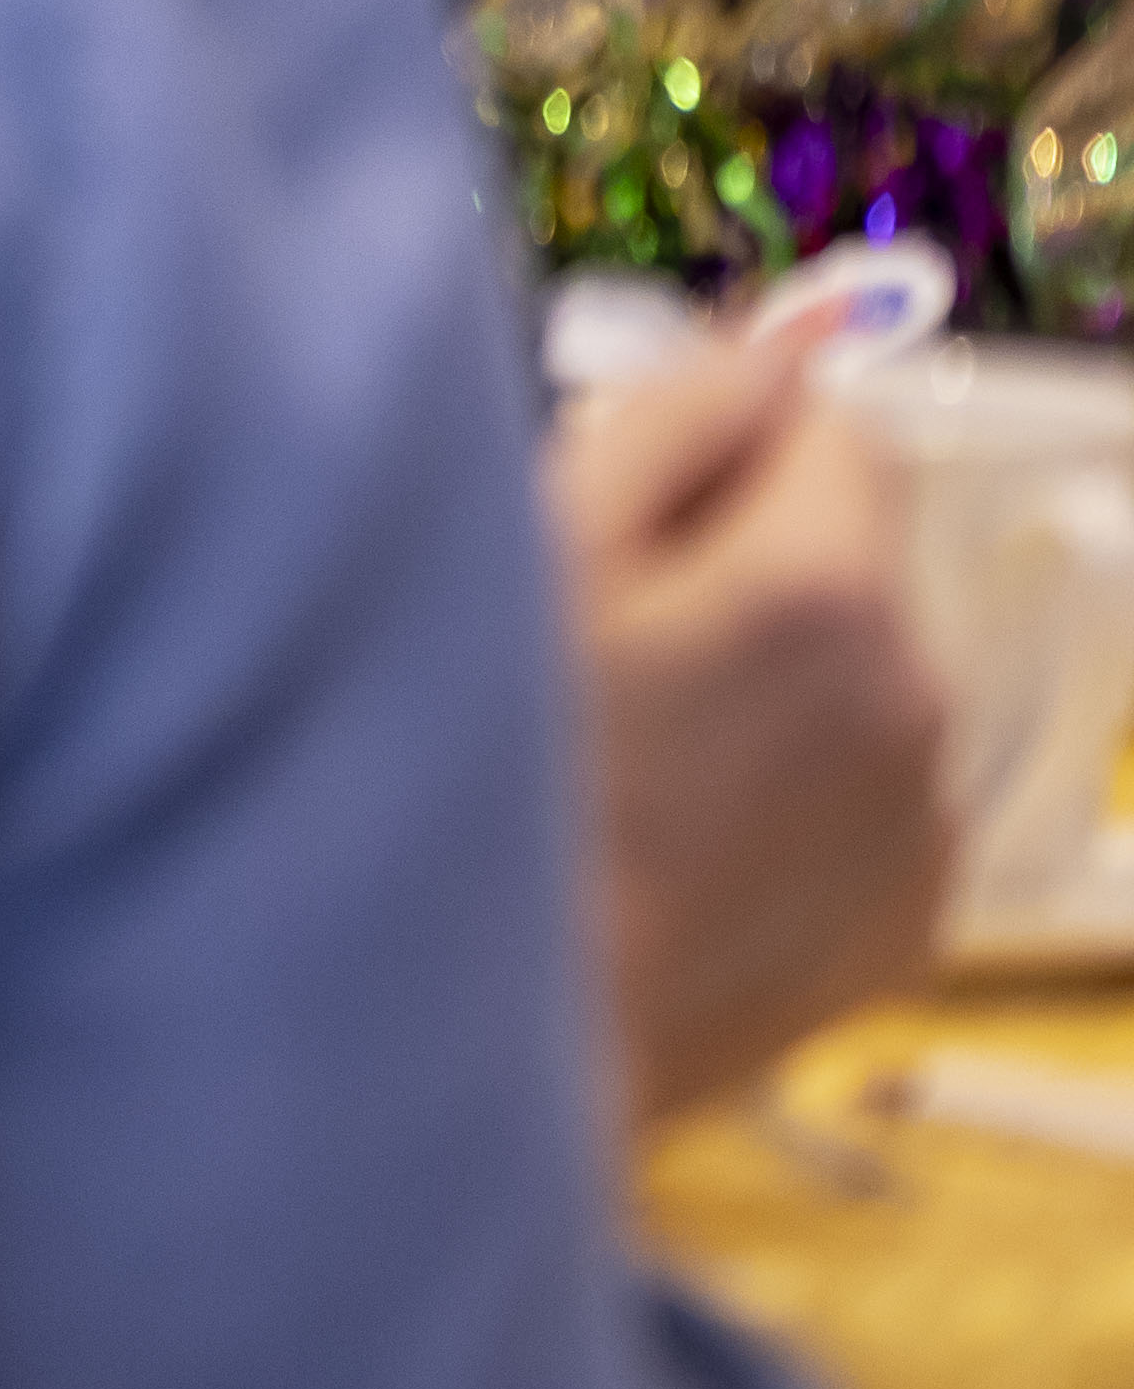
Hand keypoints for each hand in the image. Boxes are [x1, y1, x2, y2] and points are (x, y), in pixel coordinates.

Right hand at [549, 328, 953, 1125]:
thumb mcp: (530, 543)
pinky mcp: (903, 931)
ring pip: (858, 683)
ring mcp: (918, 829)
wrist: (476, 1037)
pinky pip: (859, 802)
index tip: (625, 488)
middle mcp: (914, 703)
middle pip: (853, 556)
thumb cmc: (470, 774)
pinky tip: (670, 831)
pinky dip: (787, 796)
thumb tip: (766, 351)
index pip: (833, 418)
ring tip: (624, 744)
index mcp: (827, 587)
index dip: (722, 434)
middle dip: (747, 560)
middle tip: (596, 627)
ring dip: (771, 680)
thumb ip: (670, 414)